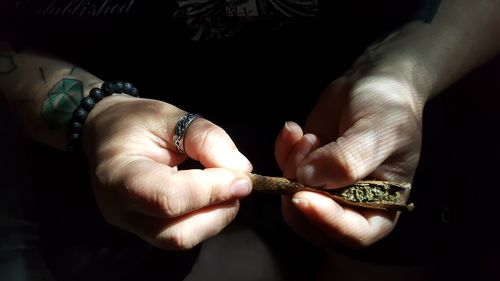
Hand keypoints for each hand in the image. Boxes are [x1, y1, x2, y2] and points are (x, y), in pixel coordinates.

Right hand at [82, 96, 252, 249]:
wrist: (107, 134)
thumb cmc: (135, 121)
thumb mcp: (170, 115)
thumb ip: (206, 138)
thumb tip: (241, 170)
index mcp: (118, 175)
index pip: (169, 197)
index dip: (211, 191)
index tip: (243, 179)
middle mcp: (120, 209)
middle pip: (177, 233)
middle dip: (218, 211)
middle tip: (238, 183)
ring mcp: (131, 225)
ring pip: (182, 240)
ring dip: (216, 217)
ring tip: (226, 187)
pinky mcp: (145, 230)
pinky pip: (182, 234)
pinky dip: (208, 218)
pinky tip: (214, 195)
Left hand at [275, 73, 423, 246]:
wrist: (372, 83)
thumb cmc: (388, 108)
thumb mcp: (378, 130)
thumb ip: (348, 159)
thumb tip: (308, 179)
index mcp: (382, 206)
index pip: (356, 232)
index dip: (328, 221)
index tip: (303, 197)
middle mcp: (352, 205)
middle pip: (316, 224)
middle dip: (301, 194)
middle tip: (304, 156)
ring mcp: (325, 187)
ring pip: (293, 200)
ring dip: (292, 169)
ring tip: (308, 137)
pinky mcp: (305, 169)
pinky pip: (283, 173)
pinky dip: (282, 152)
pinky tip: (293, 129)